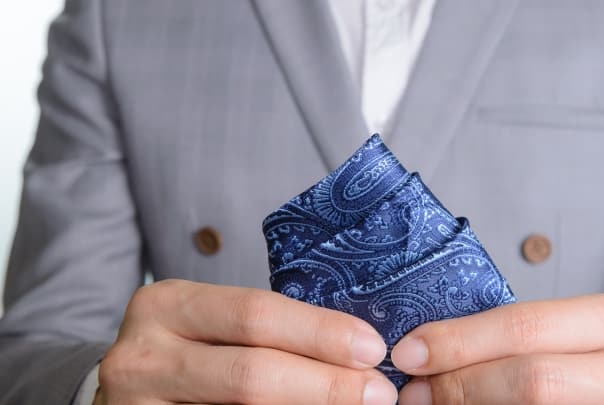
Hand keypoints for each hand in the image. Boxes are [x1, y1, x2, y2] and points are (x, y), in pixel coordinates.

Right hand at [95, 279, 396, 403]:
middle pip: (251, 372)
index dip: (320, 332)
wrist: (128, 395)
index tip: (373, 347)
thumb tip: (358, 347)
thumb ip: (267, 329)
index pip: (256, 313)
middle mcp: (142, 356)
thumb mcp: (212, 323)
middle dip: (326, 383)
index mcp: (167, 304)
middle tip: (378, 392)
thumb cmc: (189, 352)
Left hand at [392, 294, 603, 403]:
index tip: (408, 352)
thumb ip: (508, 336)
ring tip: (432, 403)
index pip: (524, 328)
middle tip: (415, 391)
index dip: (458, 342)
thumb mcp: (563, 330)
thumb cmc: (590, 357)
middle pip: (531, 381)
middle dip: (461, 385)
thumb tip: (423, 352)